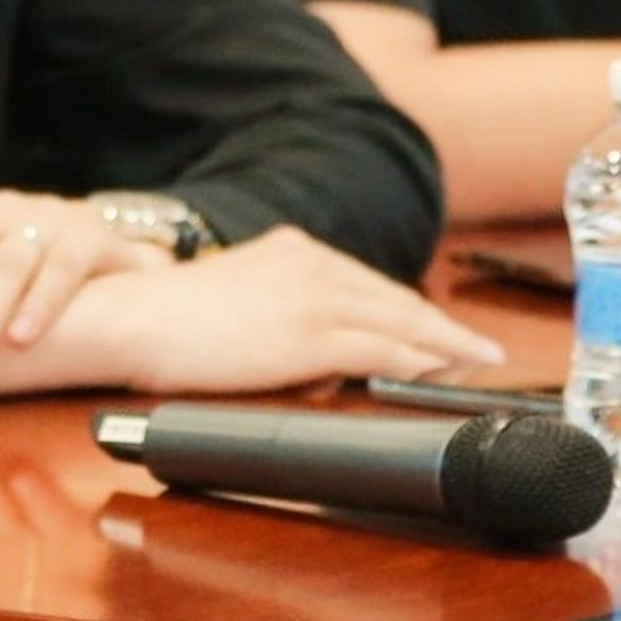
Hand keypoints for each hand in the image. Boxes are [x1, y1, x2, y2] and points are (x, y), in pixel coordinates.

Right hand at [0, 225, 500, 400]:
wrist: (136, 317)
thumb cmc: (170, 318)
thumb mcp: (236, 299)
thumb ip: (278, 310)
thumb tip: (312, 351)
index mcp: (292, 250)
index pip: (368, 284)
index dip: (413, 310)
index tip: (444, 328)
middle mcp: (311, 262)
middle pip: (396, 298)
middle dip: (443, 326)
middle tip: (484, 349)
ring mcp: (314, 295)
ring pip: (401, 319)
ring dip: (446, 343)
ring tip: (480, 361)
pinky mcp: (311, 331)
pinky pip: (383, 346)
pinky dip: (420, 358)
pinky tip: (443, 370)